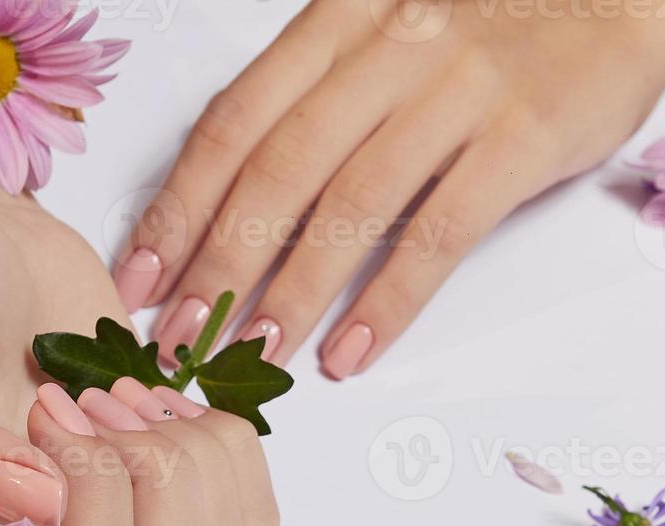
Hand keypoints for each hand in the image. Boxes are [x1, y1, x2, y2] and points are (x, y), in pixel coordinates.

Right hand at [0, 0, 278, 525]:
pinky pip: (254, 522)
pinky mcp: (189, 495)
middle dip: (150, 488)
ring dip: (188, 465)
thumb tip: (41, 500)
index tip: (45, 408)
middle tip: (93, 402)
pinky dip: (225, 451)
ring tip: (115, 397)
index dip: (92, 514)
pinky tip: (160, 405)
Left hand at [116, 0, 664, 377]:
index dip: (178, 205)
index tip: (142, 274)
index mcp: (339, 21)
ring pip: (349, 206)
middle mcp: (389, 47)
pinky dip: (388, 301)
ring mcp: (458, 91)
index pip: (234, 122)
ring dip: (291, 292)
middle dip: (217, 264)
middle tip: (181, 336)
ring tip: (252, 354)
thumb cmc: (493, 21)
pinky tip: (351, 350)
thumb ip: (315, 97)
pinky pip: (438, 233)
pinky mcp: (522, 138)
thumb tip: (231, 196)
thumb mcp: (385, 30)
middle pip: (277, 170)